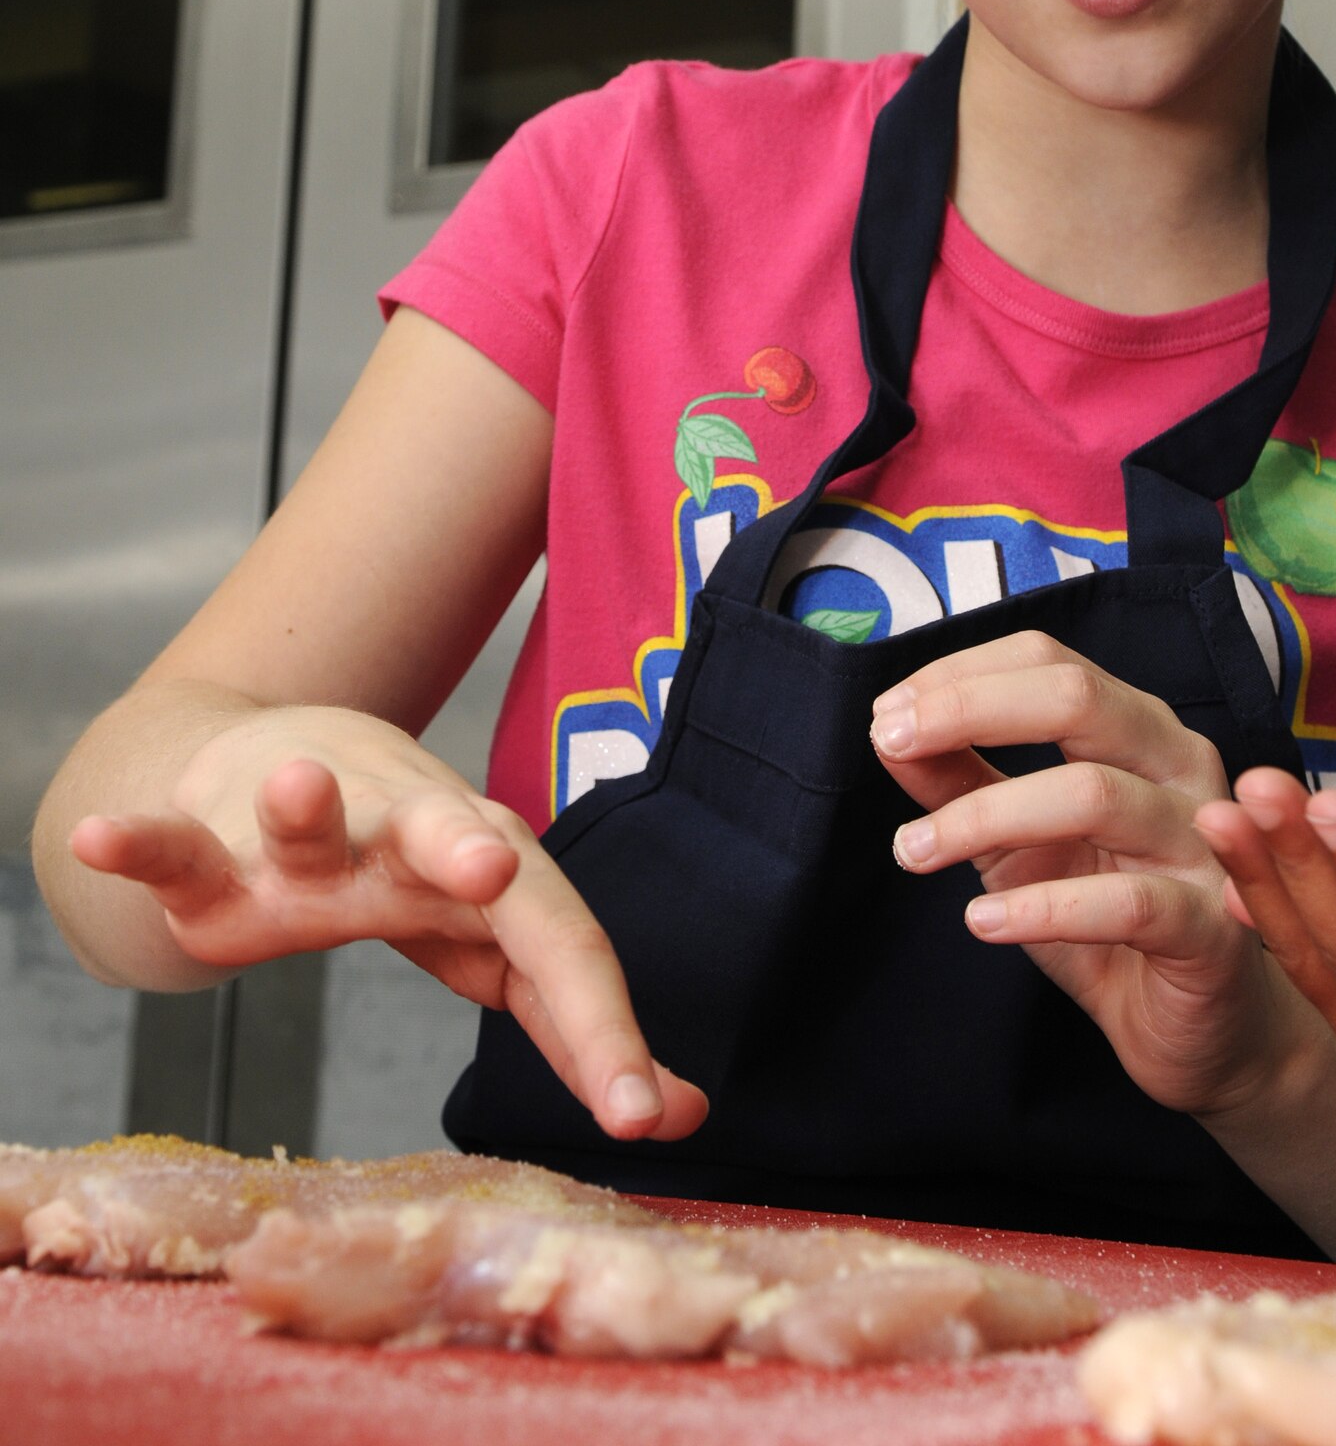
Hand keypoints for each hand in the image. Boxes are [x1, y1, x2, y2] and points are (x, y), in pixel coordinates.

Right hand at [70, 709, 707, 1144]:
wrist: (282, 766)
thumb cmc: (413, 871)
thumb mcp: (498, 941)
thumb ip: (576, 1020)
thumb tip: (684, 1113)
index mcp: (490, 876)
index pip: (559, 948)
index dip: (604, 1029)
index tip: (644, 1115)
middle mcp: (409, 838)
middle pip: (447, 838)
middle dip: (468, 851)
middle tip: (492, 866)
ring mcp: (309, 833)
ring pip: (310, 818)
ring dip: (304, 805)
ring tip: (300, 790)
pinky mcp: (214, 844)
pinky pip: (176, 844)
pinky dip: (143, 841)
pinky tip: (105, 841)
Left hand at [869, 632, 1298, 1117]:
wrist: (1199, 1028)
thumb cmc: (1106, 912)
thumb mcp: (1017, 840)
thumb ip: (960, 779)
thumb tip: (887, 729)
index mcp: (1136, 729)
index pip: (1047, 662)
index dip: (960, 676)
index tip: (887, 715)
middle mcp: (1180, 767)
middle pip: (1078, 700)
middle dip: (969, 711)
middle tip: (891, 743)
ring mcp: (1206, 845)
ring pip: (1094, 795)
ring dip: (984, 817)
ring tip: (914, 851)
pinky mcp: (1212, 931)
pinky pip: (1129, 903)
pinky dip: (1045, 909)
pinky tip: (984, 919)